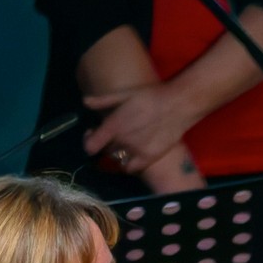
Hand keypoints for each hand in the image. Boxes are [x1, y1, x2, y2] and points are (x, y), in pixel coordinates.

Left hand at [83, 83, 199, 184]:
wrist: (177, 105)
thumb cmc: (150, 96)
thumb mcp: (125, 93)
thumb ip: (103, 100)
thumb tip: (85, 102)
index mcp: (114, 125)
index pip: (91, 145)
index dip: (89, 141)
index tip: (93, 135)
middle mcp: (123, 141)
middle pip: (106, 151)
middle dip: (106, 144)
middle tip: (113, 137)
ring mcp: (136, 151)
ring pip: (118, 159)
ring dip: (118, 154)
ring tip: (124, 146)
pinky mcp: (150, 158)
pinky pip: (132, 168)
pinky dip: (128, 165)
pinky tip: (132, 158)